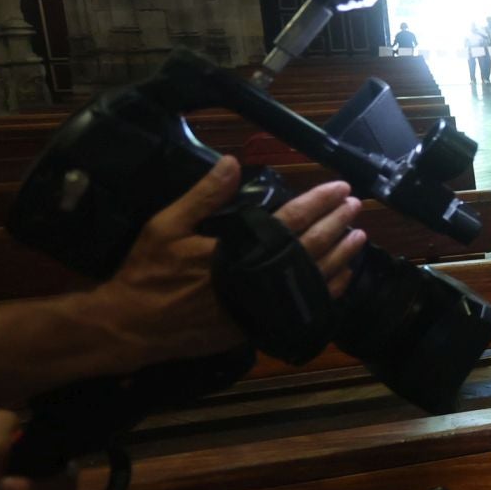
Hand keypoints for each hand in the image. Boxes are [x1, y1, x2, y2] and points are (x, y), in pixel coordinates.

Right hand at [89, 158, 366, 362]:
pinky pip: (304, 307)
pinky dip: (326, 292)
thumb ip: (204, 195)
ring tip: (358, 237)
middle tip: (355, 206)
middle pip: (311, 246)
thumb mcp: (166, 226)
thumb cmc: (147, 273)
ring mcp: (261, 304)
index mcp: (238, 248)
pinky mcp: (260, 325)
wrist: (132, 327)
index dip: (319, 201)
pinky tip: (340, 280)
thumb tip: (234, 162)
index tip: (340, 188)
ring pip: (315, 278)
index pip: (291, 219)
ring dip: (340, 256)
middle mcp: (257, 276)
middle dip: (337, 224)